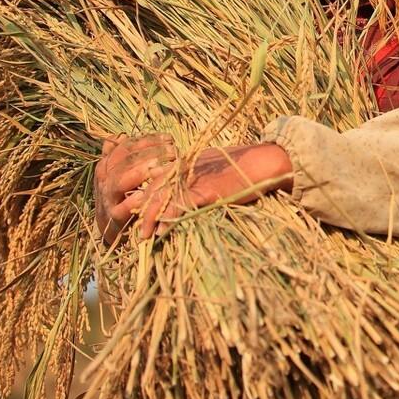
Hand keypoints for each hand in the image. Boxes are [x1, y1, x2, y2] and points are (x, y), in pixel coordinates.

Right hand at [94, 133, 176, 243]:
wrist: (110, 225)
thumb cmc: (121, 193)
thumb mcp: (118, 172)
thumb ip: (122, 155)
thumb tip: (120, 135)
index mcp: (108, 165)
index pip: (126, 147)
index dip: (148, 141)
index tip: (169, 138)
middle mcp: (105, 179)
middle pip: (125, 161)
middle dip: (150, 153)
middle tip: (173, 151)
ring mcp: (108, 198)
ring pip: (119, 181)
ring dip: (141, 173)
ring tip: (161, 168)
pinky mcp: (114, 218)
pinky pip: (120, 209)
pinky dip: (131, 202)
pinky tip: (144, 195)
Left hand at [134, 144, 293, 238]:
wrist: (263, 163)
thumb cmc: (243, 166)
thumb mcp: (215, 166)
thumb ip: (199, 176)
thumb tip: (191, 191)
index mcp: (186, 163)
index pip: (157, 179)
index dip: (144, 196)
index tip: (136, 211)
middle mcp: (185, 170)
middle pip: (154, 190)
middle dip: (140, 209)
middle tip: (135, 228)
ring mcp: (194, 180)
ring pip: (162, 199)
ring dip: (150, 218)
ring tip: (142, 235)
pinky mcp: (205, 191)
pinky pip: (180, 206)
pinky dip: (169, 218)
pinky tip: (161, 231)